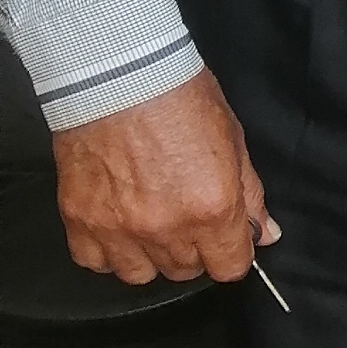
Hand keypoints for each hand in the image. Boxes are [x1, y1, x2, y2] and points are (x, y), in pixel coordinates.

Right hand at [53, 68, 276, 287]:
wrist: (118, 72)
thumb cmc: (179, 97)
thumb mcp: (233, 140)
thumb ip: (250, 195)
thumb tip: (265, 233)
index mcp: (212, 208)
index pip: (230, 268)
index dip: (231, 252)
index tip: (225, 238)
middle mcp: (165, 227)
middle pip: (186, 271)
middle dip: (193, 249)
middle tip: (186, 214)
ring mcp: (118, 228)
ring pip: (141, 274)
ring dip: (150, 254)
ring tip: (150, 221)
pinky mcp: (80, 220)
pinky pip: (95, 262)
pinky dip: (107, 251)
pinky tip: (117, 224)